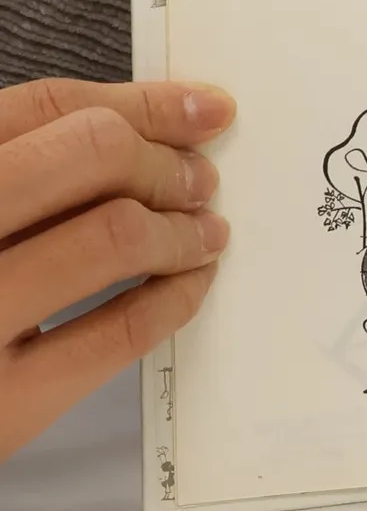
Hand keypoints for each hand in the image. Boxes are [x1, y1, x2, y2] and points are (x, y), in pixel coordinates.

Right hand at [1, 79, 233, 461]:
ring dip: (182, 228)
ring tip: (203, 234)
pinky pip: (119, 332)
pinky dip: (175, 298)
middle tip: (199, 180)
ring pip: (115, 233)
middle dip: (164, 161)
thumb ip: (21, 173)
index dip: (139, 103)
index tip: (198, 109)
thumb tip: (148, 128)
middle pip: (90, 152)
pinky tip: (186, 287)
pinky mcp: (2, 407)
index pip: (43, 107)